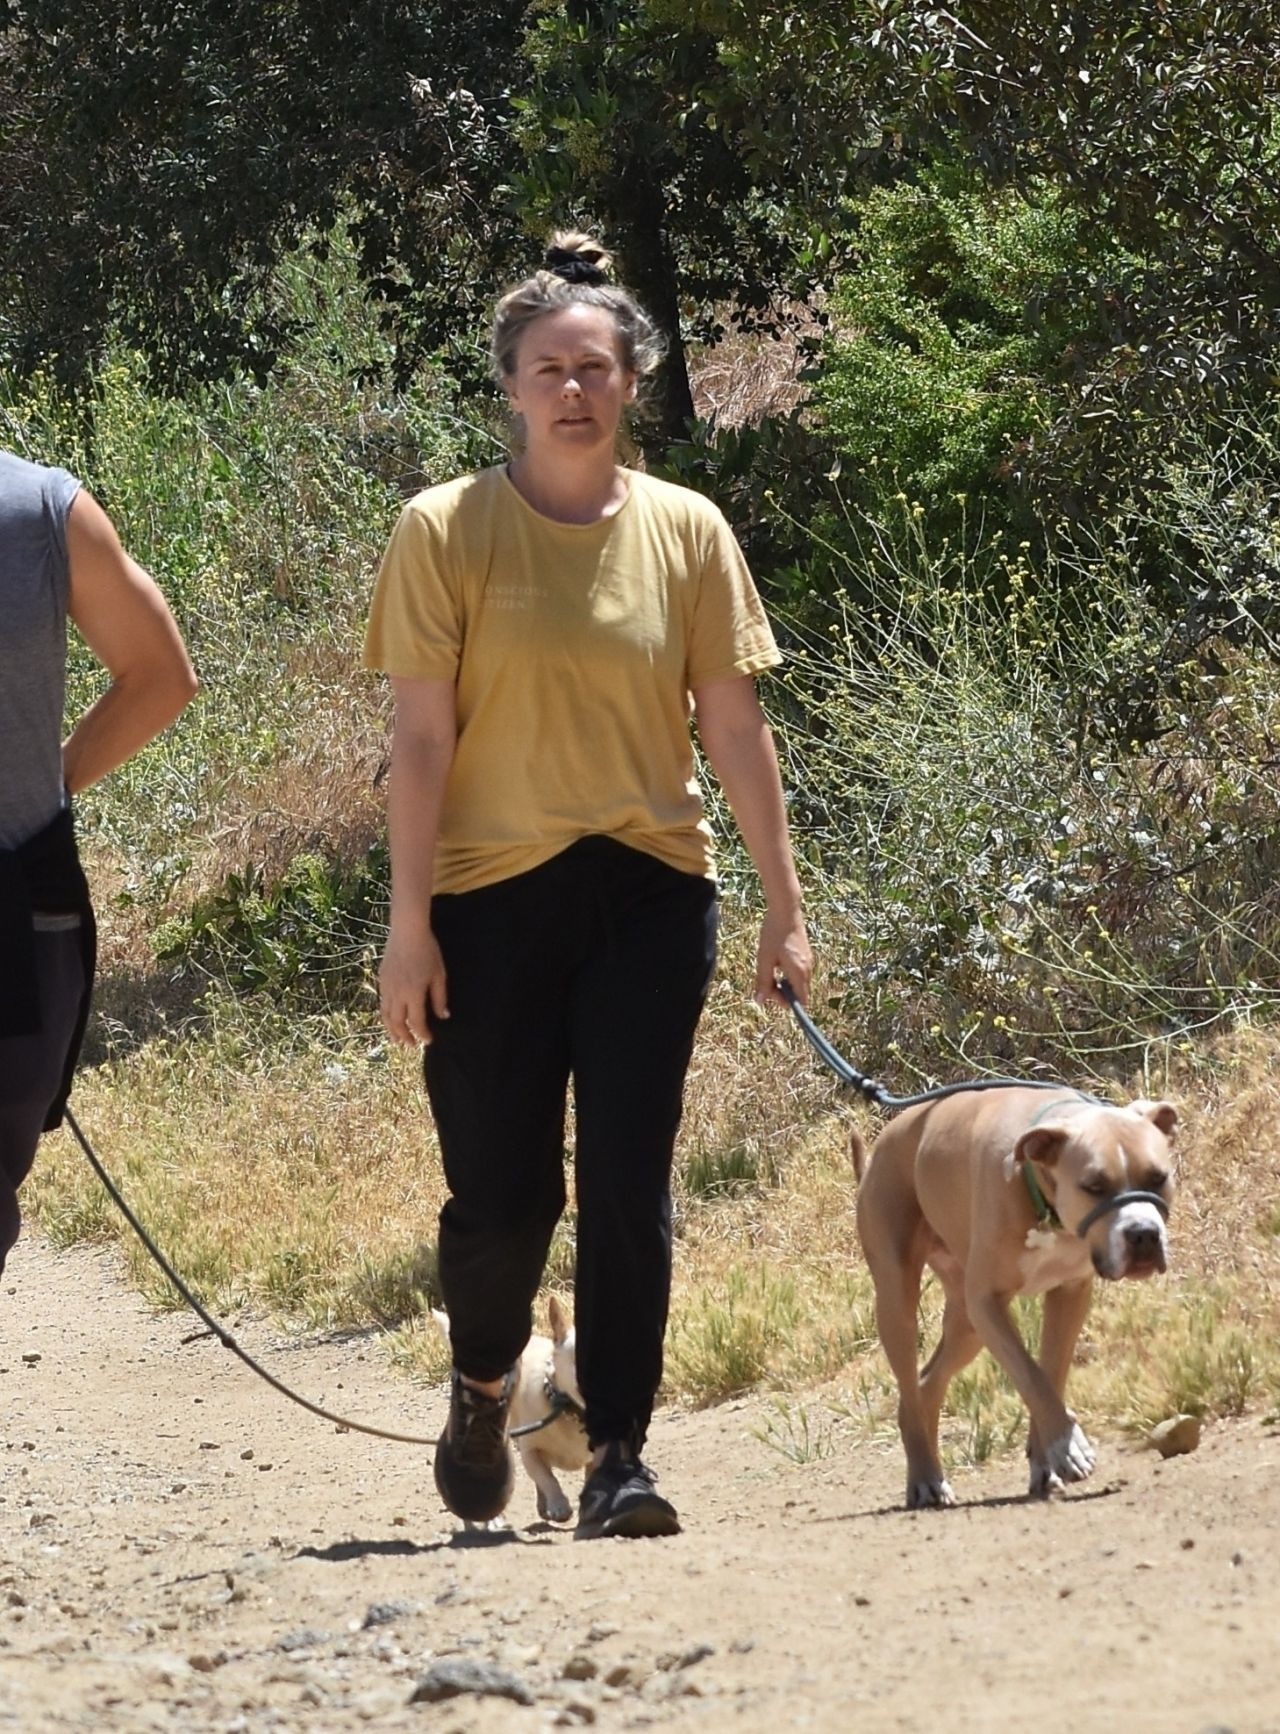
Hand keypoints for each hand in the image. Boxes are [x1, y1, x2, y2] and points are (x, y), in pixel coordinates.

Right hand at [379, 924, 448, 1045]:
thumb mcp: (439, 975)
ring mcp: (387, 986)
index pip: (417, 1021)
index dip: (422, 1034)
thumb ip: (440, 997)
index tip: (428, 1041)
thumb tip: (443, 1016)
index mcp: (413, 993)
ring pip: (386, 1014)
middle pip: (398, 1022)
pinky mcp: (381, 979)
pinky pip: (382, 1003)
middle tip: (410, 1046)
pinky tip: (390, 1018)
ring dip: (391, 1029)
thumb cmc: (428, 951)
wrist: (407, 932)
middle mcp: (397, 993)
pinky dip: (386, 1015)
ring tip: (396, 1039)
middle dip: (404, 1036)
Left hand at [753, 906, 812, 1008]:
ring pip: (797, 982)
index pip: (800, 1001)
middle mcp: (807, 969)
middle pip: (799, 993)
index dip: (785, 1002)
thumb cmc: (774, 934)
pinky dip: (787, 972)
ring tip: (769, 966)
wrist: (786, 910)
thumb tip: (760, 1001)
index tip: (769, 993)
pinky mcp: (805, 954)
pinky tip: (775, 959)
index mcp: (799, 973)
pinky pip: (798, 972)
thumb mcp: (764, 959)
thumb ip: (763, 981)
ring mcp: (808, 961)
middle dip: (781, 992)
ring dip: (783, 981)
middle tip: (765, 979)